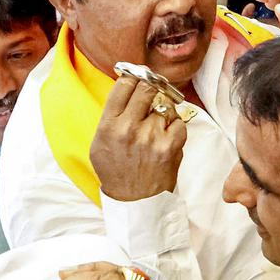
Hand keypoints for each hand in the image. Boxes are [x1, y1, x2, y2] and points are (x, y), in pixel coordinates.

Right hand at [91, 76, 187, 200]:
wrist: (134, 202)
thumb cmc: (117, 170)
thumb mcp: (100, 142)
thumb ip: (112, 115)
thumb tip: (128, 85)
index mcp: (108, 125)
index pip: (123, 85)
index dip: (133, 77)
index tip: (137, 77)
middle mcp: (128, 128)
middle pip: (147, 88)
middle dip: (151, 87)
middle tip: (153, 91)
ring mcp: (151, 136)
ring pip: (165, 105)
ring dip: (163, 111)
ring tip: (156, 127)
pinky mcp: (170, 146)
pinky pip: (179, 122)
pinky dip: (175, 127)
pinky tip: (166, 137)